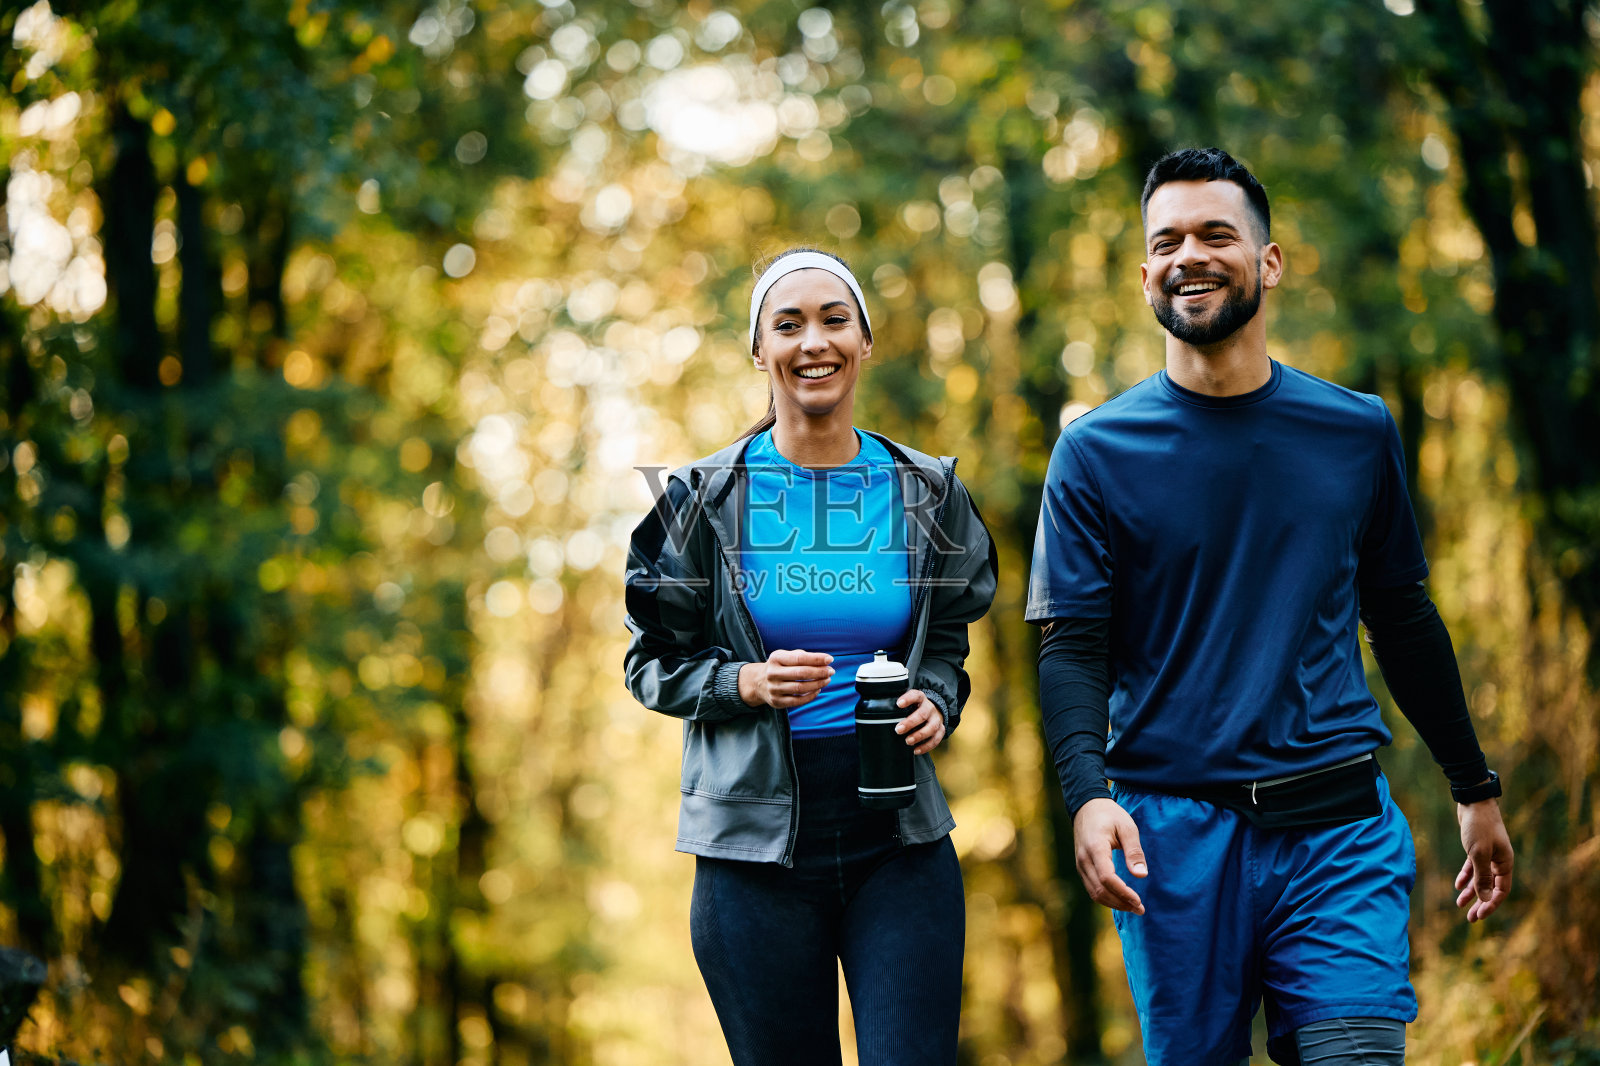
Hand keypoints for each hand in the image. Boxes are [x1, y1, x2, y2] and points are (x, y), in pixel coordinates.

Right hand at [738, 650, 833, 707]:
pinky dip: (811, 696)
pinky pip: (797, 701)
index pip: (799, 658)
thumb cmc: (780, 666)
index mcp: (776, 658)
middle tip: (831, 671)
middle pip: (801, 674)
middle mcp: (772, 673)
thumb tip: (825, 661)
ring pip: (800, 688)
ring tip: (827, 680)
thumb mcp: (786, 656)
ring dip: (817, 684)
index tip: (830, 659)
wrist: (759, 682)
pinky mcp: (776, 701)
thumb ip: (803, 656)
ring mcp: (774, 689)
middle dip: (819, 672)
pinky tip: (818, 689)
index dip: (816, 659)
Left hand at [893, 690, 945, 754]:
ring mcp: (936, 719)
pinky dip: (926, 746)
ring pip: (932, 727)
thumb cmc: (915, 708)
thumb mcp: (908, 703)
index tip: (898, 704)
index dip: (908, 699)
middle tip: (898, 730)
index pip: (915, 695)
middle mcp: (930, 708)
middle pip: (923, 714)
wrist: (933, 710)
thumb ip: (897, 708)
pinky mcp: (940, 729)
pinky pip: (936, 739)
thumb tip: (879, 718)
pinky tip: (916, 750)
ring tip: (908, 741)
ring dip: (919, 735)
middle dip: (910, 723)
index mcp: (920, 698)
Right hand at [1072, 797, 1146, 913]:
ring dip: (1114, 903)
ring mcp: (1080, 864)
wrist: (1087, 807)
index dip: (1123, 892)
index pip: (1107, 878)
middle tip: (1140, 909)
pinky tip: (1120, 899)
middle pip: (1100, 890)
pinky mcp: (1081, 867)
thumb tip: (1141, 875)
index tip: (1139, 901)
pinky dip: (1106, 897)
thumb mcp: (1127, 827)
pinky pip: (1091, 888)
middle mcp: (1084, 859)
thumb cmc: (1110, 815)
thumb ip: (1134, 851)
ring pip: (1094, 893)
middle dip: (1120, 903)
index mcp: (1095, 848)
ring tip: (1133, 907)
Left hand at [1454, 796, 1513, 921]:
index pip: (1501, 890)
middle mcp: (1499, 860)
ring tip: (1460, 905)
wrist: (1473, 802)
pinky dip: (1466, 876)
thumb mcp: (1479, 853)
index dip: (1491, 904)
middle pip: (1491, 887)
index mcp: (1505, 863)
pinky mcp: (1476, 848)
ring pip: (1480, 878)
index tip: (1479, 915)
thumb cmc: (1479, 826)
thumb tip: (1486, 898)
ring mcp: (1488, 854)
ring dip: (1471, 892)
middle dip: (1481, 903)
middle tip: (1470, 918)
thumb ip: (1482, 876)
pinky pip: (1473, 867)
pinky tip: (1457, 885)